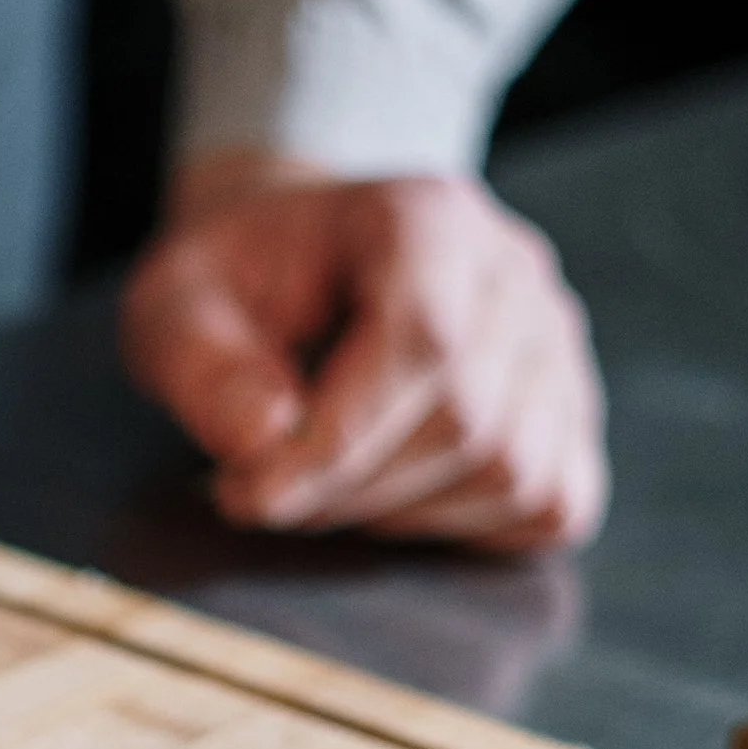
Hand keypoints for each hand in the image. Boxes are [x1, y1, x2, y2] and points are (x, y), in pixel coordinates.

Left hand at [120, 154, 607, 550]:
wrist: (298, 263)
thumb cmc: (241, 284)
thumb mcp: (178, 305)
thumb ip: (206, 369)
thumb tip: (267, 442)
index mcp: (426, 219)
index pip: (422, 342)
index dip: (338, 442)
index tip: (251, 495)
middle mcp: (513, 273)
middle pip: (468, 419)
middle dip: (353, 486)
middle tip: (268, 492)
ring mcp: (555, 342)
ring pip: (515, 472)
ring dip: (403, 515)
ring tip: (326, 485)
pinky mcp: (570, 409)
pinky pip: (554, 500)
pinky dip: (470, 529)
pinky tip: (395, 498)